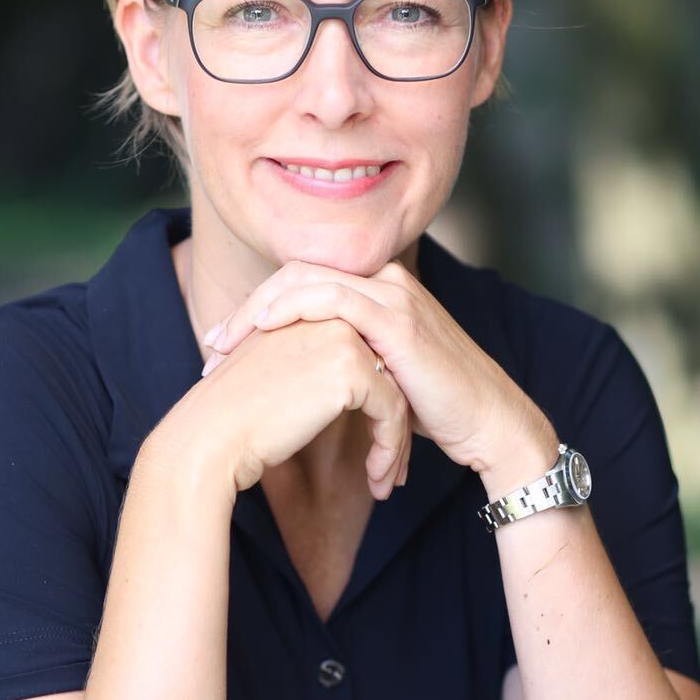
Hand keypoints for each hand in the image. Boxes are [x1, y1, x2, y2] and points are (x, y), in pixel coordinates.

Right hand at [184, 314, 412, 498]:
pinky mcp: (351, 370)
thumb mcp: (276, 372)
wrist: (212, 434)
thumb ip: (310, 362)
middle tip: (395, 466)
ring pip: (395, 393)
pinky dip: (389, 449)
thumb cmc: (235, 415)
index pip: (365, 354)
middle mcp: (331, 315)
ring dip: (395, 442)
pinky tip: (377, 481)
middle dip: (394, 424)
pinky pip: (392, 412)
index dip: (375, 400)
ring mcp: (344, 339)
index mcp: (311, 310)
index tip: (379, 441)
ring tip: (388, 481)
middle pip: (387, 371)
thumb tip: (344, 386)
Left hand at [201, 256, 531, 474]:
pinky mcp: (398, 318)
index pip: (303, 282)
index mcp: (379, 289)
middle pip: (295, 275)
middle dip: (246, 310)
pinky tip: (263, 332)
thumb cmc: (437, 409)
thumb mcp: (380, 377)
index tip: (222, 343)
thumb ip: (344, 362)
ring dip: (256, 312)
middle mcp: (385, 281)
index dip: (257, 309)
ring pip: (306, 281)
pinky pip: (332, 299)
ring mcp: (393, 294)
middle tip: (210, 346)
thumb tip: (294, 381)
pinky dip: (291, 311)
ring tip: (223, 347)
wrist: (489, 424)